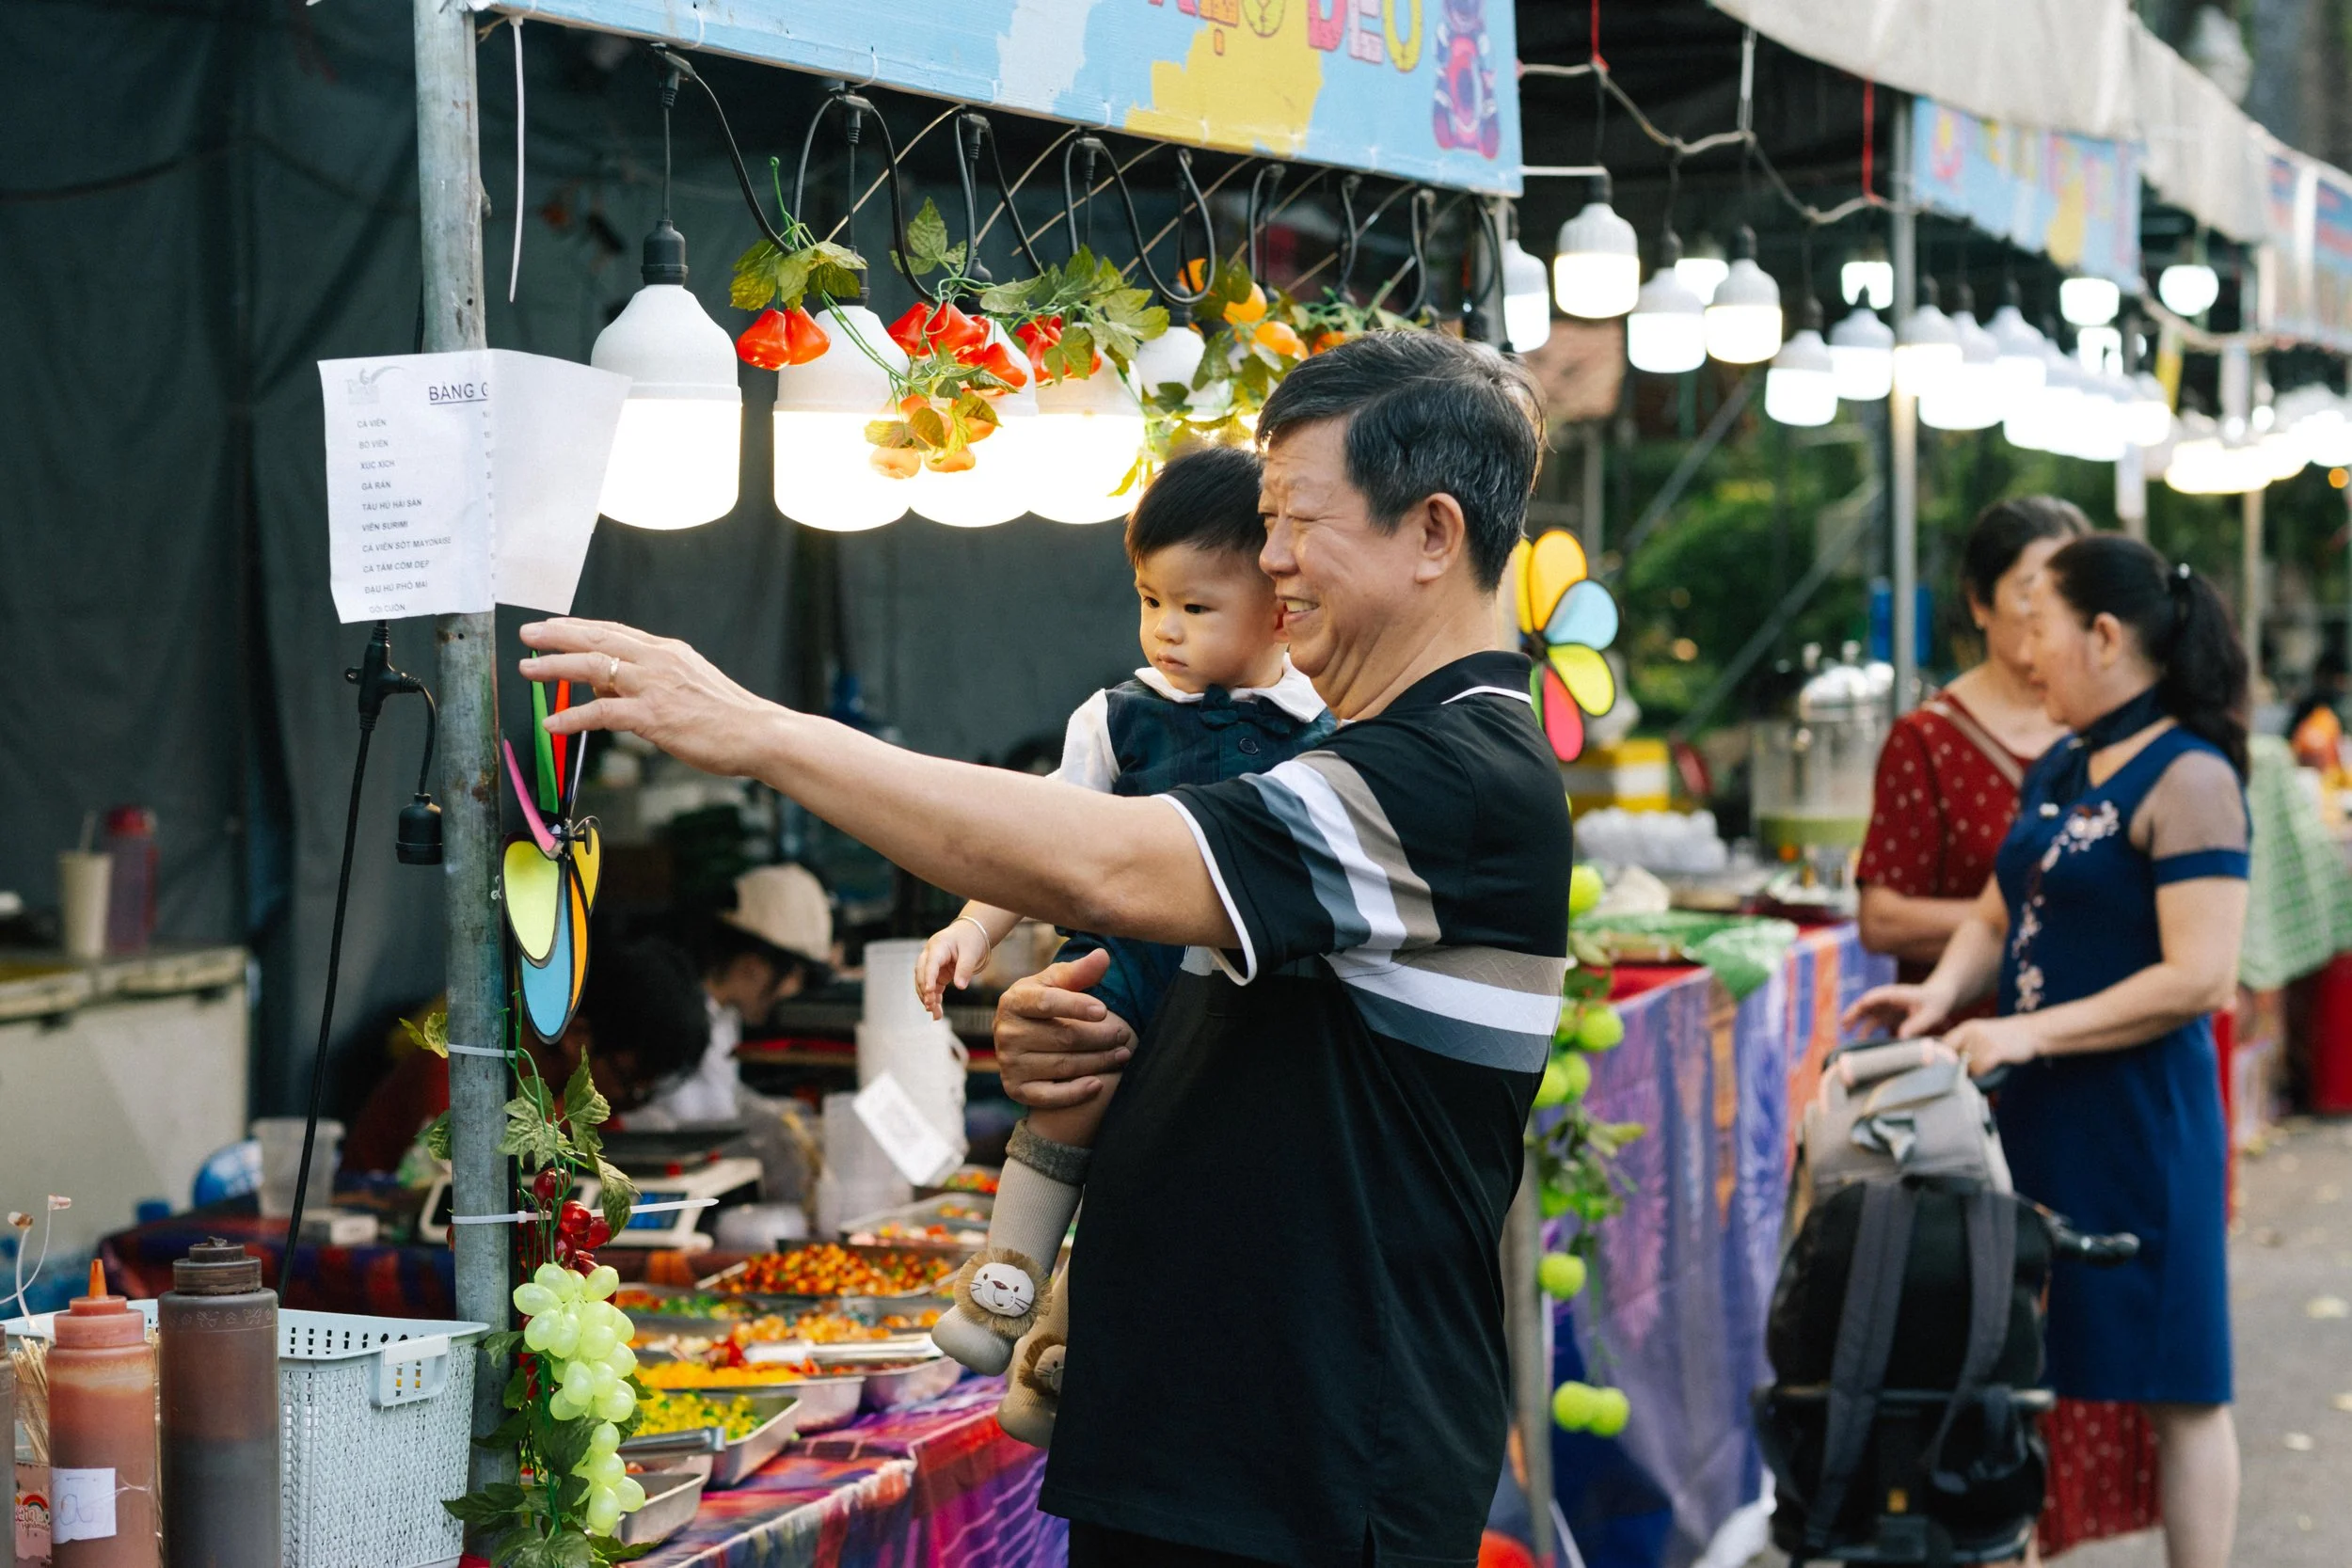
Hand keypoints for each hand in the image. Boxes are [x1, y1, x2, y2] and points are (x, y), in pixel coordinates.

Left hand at [519, 619, 783, 779]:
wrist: (760, 734)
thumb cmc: (729, 718)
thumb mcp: (687, 687)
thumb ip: (647, 684)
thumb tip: (606, 689)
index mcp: (667, 652)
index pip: (613, 632)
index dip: (578, 627)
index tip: (552, 626)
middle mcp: (658, 661)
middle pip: (597, 639)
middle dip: (557, 635)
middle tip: (527, 633)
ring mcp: (655, 687)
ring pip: (593, 669)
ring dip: (556, 667)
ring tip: (528, 669)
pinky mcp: (654, 716)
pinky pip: (603, 714)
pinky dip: (574, 718)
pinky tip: (553, 724)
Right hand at [916, 920, 990, 1019]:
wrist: (970, 933)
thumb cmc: (970, 939)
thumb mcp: (971, 952)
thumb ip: (965, 969)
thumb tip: (960, 987)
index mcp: (938, 946)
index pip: (930, 964)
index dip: (928, 978)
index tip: (929, 992)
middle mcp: (930, 955)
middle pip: (921, 974)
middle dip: (924, 991)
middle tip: (930, 1006)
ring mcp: (931, 965)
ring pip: (924, 983)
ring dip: (928, 998)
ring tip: (936, 1015)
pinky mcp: (936, 973)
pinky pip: (932, 987)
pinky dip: (934, 999)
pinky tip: (936, 1012)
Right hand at [993, 948, 1135, 1110]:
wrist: (1018, 1037)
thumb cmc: (1043, 1004)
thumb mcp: (1055, 983)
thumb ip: (1078, 972)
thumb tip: (1103, 956)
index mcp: (1014, 1001)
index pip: (1047, 1003)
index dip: (1076, 1006)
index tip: (1103, 1011)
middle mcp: (1006, 1033)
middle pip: (1062, 1037)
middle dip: (1100, 1037)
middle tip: (1125, 1035)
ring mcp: (1009, 1063)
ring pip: (1062, 1066)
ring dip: (1098, 1063)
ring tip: (1122, 1055)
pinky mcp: (1015, 1089)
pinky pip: (1049, 1096)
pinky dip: (1075, 1093)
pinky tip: (1098, 1084)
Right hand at [1840, 982, 1955, 1040]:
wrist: (1940, 997)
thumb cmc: (1936, 1002)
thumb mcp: (1930, 1014)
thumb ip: (1916, 1025)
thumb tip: (1901, 1037)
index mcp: (1896, 994)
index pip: (1878, 995)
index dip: (1869, 1001)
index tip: (1861, 1006)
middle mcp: (1887, 999)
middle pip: (1866, 1004)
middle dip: (1855, 1012)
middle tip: (1844, 1023)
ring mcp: (1886, 1007)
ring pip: (1866, 1014)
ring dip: (1856, 1021)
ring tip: (1845, 1030)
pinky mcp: (1888, 1016)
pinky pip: (1873, 1023)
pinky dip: (1865, 1030)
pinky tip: (1859, 1040)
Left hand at [1942, 1015, 2040, 1077]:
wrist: (2030, 1031)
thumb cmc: (2003, 1037)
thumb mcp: (1979, 1035)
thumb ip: (1964, 1046)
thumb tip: (1946, 1065)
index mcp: (1965, 1028)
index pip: (1942, 1046)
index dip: (1941, 1060)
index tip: (1943, 1070)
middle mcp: (1971, 1032)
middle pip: (1954, 1059)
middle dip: (1960, 1068)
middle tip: (1972, 1068)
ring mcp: (1983, 1041)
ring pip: (1968, 1066)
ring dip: (1976, 1071)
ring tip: (1988, 1063)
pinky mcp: (1995, 1050)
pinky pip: (1980, 1068)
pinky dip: (1984, 1072)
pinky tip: (1992, 1065)